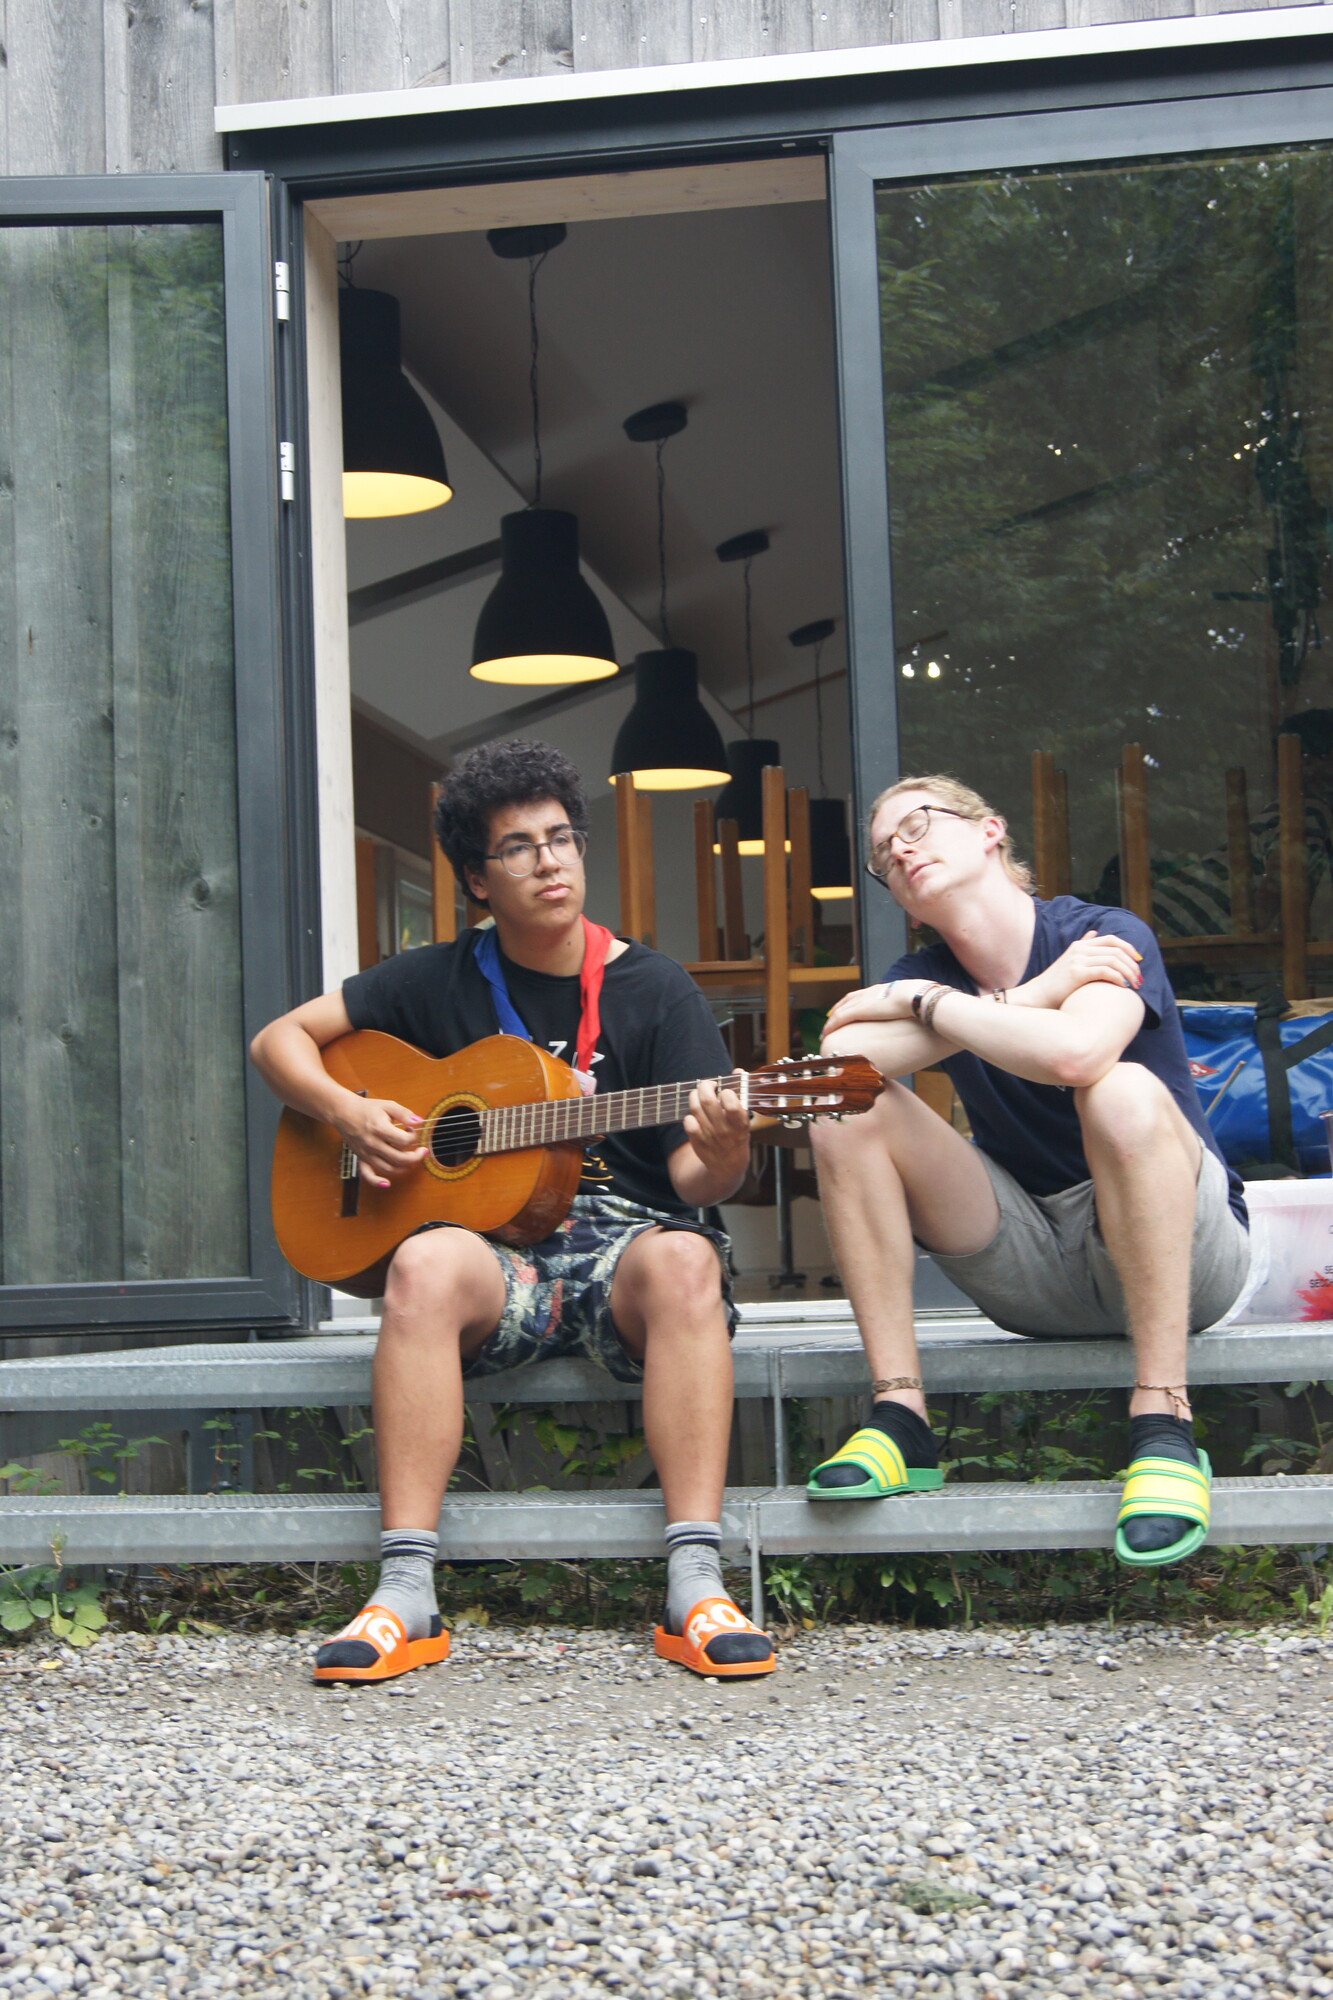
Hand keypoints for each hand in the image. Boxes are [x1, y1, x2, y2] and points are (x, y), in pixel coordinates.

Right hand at [334, 1095, 427, 1187]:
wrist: (343, 1112)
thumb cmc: (367, 1108)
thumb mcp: (388, 1105)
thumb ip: (404, 1113)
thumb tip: (419, 1121)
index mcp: (380, 1129)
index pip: (405, 1141)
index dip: (414, 1136)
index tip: (411, 1130)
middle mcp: (373, 1144)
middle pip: (400, 1158)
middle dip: (416, 1156)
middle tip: (422, 1151)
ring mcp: (366, 1153)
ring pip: (389, 1168)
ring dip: (404, 1168)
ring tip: (411, 1160)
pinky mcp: (361, 1158)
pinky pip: (367, 1174)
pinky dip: (377, 1182)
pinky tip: (387, 1184)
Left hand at [682, 1078, 750, 1182]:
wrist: (728, 1167)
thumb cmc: (737, 1138)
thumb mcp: (744, 1119)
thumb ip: (741, 1094)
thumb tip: (737, 1071)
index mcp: (740, 1124)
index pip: (732, 1104)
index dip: (727, 1092)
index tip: (726, 1091)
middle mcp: (724, 1130)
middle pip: (707, 1101)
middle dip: (706, 1086)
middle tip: (708, 1085)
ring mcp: (709, 1136)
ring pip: (695, 1107)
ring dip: (696, 1096)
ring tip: (700, 1095)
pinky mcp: (697, 1141)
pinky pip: (688, 1121)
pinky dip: (690, 1115)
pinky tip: (696, 1114)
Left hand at [822, 979, 925, 1036]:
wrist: (919, 996)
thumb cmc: (924, 1000)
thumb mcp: (916, 1002)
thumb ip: (914, 1008)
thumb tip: (921, 1016)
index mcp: (883, 989)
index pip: (863, 994)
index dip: (854, 1001)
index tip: (848, 1007)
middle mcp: (871, 992)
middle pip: (848, 999)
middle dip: (839, 1008)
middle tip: (830, 1017)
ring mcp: (865, 1000)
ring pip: (841, 1009)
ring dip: (832, 1020)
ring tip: (825, 1030)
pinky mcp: (861, 1010)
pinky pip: (841, 1018)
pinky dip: (832, 1025)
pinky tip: (825, 1033)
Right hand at [1015, 930, 1142, 1011]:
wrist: (1037, 996)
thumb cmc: (1056, 984)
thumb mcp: (1070, 961)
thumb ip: (1084, 946)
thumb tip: (1094, 932)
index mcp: (1080, 945)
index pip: (1112, 939)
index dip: (1129, 948)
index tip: (1139, 961)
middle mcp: (1080, 949)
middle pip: (1116, 949)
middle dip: (1132, 964)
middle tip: (1140, 979)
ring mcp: (1077, 959)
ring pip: (1114, 960)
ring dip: (1128, 973)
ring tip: (1135, 986)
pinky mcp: (1076, 972)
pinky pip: (1105, 971)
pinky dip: (1118, 978)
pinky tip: (1123, 988)